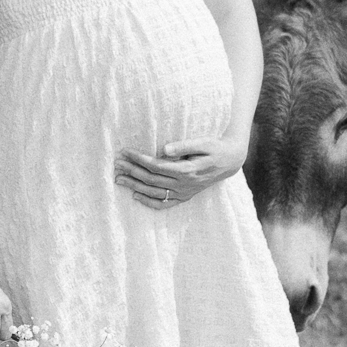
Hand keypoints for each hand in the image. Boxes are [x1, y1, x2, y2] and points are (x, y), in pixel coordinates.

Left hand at [114, 134, 247, 210]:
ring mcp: (184, 193)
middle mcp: (184, 184)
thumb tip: (164, 148)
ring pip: (154, 192)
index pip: (156, 166)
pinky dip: (148, 202)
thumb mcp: (204, 142)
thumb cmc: (215, 148)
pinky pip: (164, 204)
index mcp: (187, 170)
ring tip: (119, 178)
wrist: (230, 161)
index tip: (126, 152)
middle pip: (152, 179)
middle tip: (117, 164)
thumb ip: (184, 146)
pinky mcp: (185, 197)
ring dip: (135, 186)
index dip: (139, 159)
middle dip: (132, 171)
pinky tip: (135, 195)